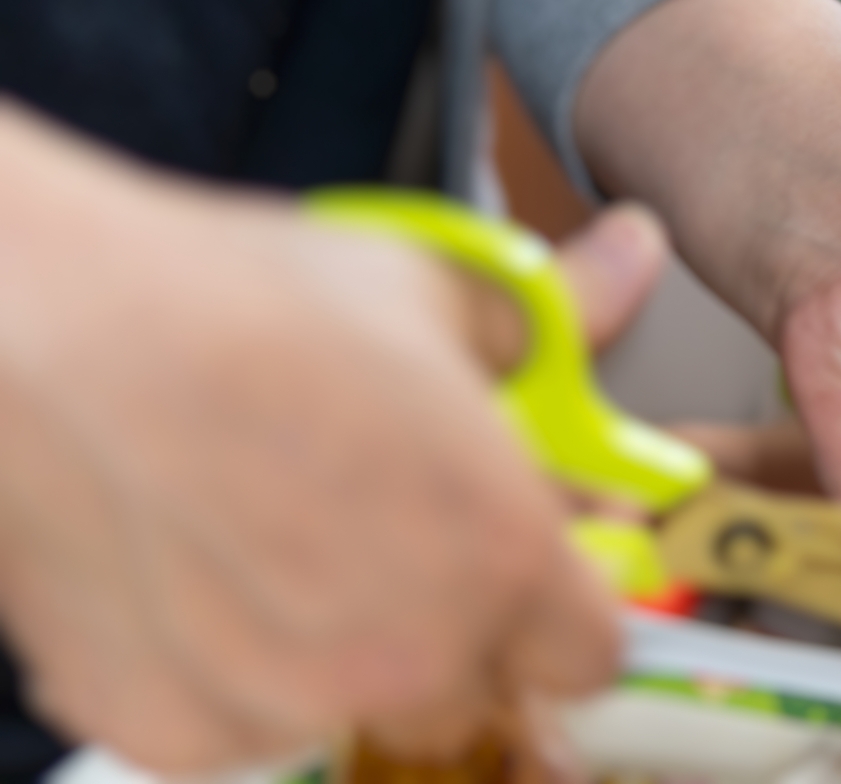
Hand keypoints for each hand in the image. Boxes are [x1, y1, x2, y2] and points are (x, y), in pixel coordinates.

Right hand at [0, 104, 661, 771]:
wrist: (56, 330)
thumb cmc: (250, 304)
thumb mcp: (438, 286)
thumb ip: (560, 316)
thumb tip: (636, 257)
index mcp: (506, 557)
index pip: (593, 655)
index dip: (567, 605)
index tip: (535, 569)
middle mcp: (409, 655)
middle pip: (478, 688)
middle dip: (457, 624)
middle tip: (395, 535)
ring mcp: (285, 707)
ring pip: (354, 711)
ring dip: (341, 652)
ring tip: (283, 534)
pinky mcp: (171, 731)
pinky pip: (238, 728)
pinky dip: (229, 673)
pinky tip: (203, 572)